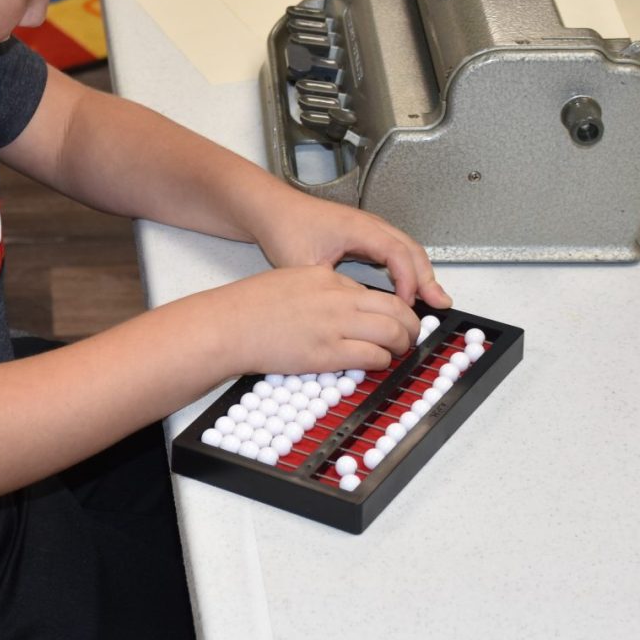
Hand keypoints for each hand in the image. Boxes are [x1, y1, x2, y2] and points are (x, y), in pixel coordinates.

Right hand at [195, 266, 420, 375]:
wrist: (229, 325)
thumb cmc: (247, 308)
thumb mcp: (287, 282)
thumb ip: (316, 291)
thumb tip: (336, 308)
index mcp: (324, 277)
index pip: (370, 292)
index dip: (387, 308)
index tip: (390, 319)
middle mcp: (336, 297)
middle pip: (393, 306)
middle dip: (410, 322)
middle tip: (411, 333)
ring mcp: (334, 324)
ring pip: (392, 330)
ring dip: (402, 342)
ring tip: (401, 350)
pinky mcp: (328, 351)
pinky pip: (372, 355)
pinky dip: (383, 360)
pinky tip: (379, 362)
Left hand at [251, 190, 451, 311]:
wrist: (272, 209)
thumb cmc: (286, 227)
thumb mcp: (303, 262)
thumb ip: (328, 285)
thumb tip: (349, 310)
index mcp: (358, 228)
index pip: (396, 253)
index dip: (407, 279)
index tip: (407, 304)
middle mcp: (369, 224)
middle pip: (411, 249)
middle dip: (428, 277)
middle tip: (441, 304)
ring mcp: (369, 228)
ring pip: (406, 248)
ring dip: (421, 272)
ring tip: (433, 299)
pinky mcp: (364, 234)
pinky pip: (395, 250)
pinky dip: (408, 268)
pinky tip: (409, 288)